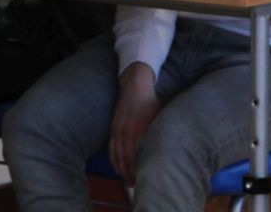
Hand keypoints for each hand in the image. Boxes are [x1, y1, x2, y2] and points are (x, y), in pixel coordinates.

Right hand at [109, 62, 159, 186]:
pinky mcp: (113, 127)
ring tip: (127, 180)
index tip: (142, 179)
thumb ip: (154, 134)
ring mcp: (117, 129)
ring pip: (116, 154)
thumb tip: (159, 152)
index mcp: (137, 129)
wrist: (134, 85)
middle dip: (129, 173)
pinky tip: (117, 167)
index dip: (137, 170)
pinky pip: (111, 147)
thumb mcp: (157, 118)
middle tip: (135, 185)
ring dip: (121, 169)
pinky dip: (113, 159)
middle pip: (124, 158)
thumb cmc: (150, 102)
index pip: (135, 156)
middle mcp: (125, 130)